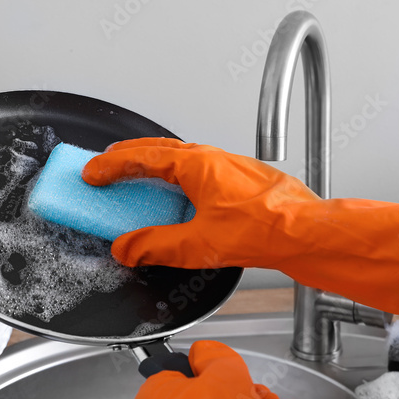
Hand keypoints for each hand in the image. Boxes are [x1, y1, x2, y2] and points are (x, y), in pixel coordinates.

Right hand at [84, 138, 398, 321]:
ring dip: (154, 165)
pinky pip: (198, 170)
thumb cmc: (266, 230)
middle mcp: (213, 158)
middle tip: (106, 164)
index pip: (143, 158)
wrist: (306, 233)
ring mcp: (228, 167)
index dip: (112, 166)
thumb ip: (157, 246)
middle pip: (160, 150)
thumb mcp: (198, 245)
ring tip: (136, 177)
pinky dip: (176, 176)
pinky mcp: (240, 181)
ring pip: (181, 157)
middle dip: (129, 156)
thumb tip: (128, 248)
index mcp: (197, 164)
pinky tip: (178, 196)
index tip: (92, 173)